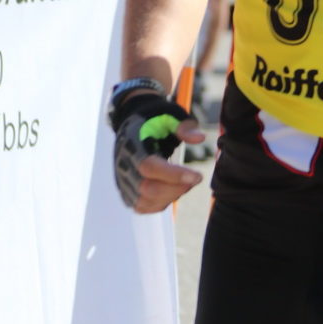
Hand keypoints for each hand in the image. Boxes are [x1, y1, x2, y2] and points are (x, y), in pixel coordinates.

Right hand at [110, 91, 206, 211]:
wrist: (132, 124)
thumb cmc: (155, 120)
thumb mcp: (171, 115)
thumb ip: (184, 126)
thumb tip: (199, 139)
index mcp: (133, 144)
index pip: (149, 166)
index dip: (173, 175)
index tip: (198, 176)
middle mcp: (124, 166)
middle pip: (147, 188)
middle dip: (176, 188)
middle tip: (195, 179)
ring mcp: (123, 181)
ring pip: (145, 201)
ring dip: (171, 196)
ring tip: (186, 183)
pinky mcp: (126, 191)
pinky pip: (142, 207)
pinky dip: (161, 203)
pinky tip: (174, 190)